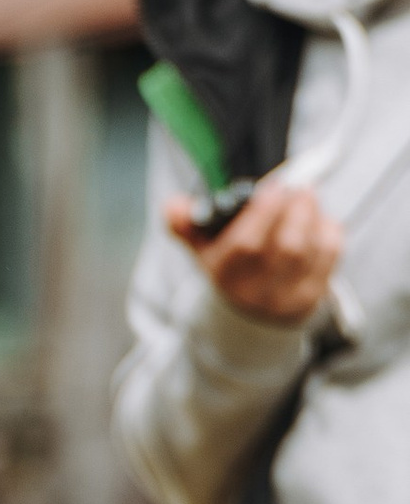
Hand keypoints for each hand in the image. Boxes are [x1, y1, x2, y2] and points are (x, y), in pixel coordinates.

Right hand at [168, 174, 343, 325]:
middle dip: (297, 209)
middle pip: (287, 247)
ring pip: (311, 249)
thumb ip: (185, 224)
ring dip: (314, 214)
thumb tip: (173, 206)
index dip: (264, 212)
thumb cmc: (228, 269)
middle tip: (297, 187)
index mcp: (225, 275)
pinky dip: (328, 229)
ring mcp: (286, 296)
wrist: (248, 316)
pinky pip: (330, 254)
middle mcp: (255, 291)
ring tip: (306, 197)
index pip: (247, 245)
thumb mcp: (202, 248)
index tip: (274, 188)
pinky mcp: (313, 295)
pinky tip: (317, 220)